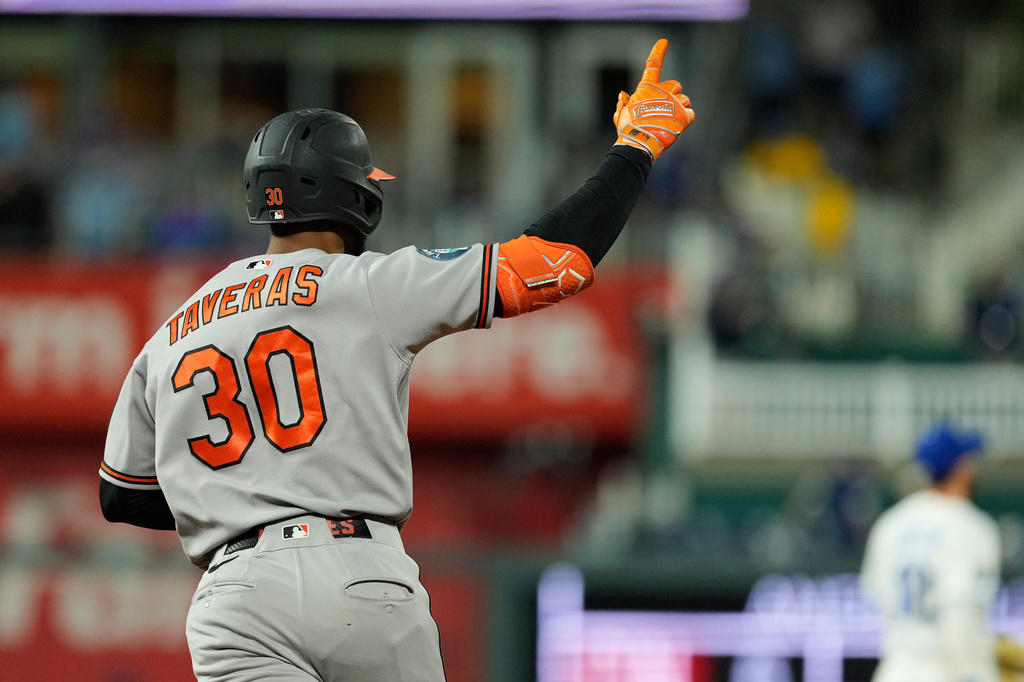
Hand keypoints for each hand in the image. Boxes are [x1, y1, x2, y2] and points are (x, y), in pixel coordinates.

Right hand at [614, 39, 694, 160]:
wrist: (640, 142)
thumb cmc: (628, 129)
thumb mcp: (621, 115)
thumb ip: (623, 104)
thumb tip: (622, 95)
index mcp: (646, 88)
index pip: (652, 66)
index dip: (658, 52)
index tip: (664, 42)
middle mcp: (663, 91)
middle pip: (676, 85)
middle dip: (673, 94)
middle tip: (666, 108)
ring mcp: (675, 102)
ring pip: (685, 100)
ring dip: (680, 108)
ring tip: (669, 122)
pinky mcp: (684, 115)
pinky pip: (690, 113)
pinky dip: (685, 119)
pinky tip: (676, 127)